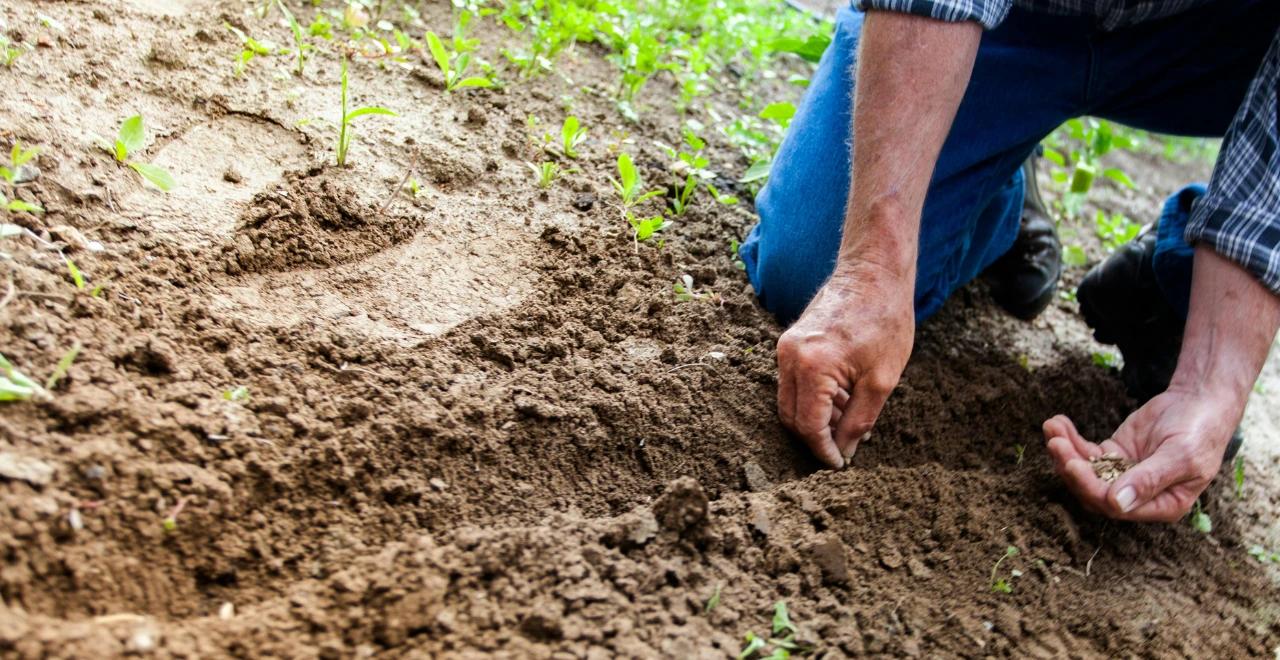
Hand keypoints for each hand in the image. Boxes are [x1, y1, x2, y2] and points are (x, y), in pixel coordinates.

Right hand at [776, 266, 913, 467]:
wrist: (874, 273)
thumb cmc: (885, 320)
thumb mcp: (882, 380)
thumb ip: (859, 421)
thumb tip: (844, 451)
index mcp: (812, 367)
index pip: (808, 426)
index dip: (823, 451)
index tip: (840, 465)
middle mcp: (790, 357)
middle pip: (791, 417)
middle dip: (815, 438)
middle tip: (843, 450)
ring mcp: (786, 347)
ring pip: (790, 401)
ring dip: (815, 418)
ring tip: (850, 422)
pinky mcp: (790, 342)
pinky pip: (794, 382)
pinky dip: (813, 398)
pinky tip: (843, 400)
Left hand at [1042, 386, 1240, 521]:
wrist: (1199, 402)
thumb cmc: (1199, 432)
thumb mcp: (1181, 456)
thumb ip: (1150, 480)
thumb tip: (1118, 504)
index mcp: (1161, 505)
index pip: (1116, 506)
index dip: (1091, 487)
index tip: (1073, 464)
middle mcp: (1138, 496)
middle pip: (1093, 490)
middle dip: (1071, 467)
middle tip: (1055, 443)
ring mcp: (1122, 474)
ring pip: (1085, 471)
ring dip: (1065, 451)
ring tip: (1052, 428)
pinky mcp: (1113, 454)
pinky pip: (1086, 452)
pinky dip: (1070, 439)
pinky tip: (1058, 423)